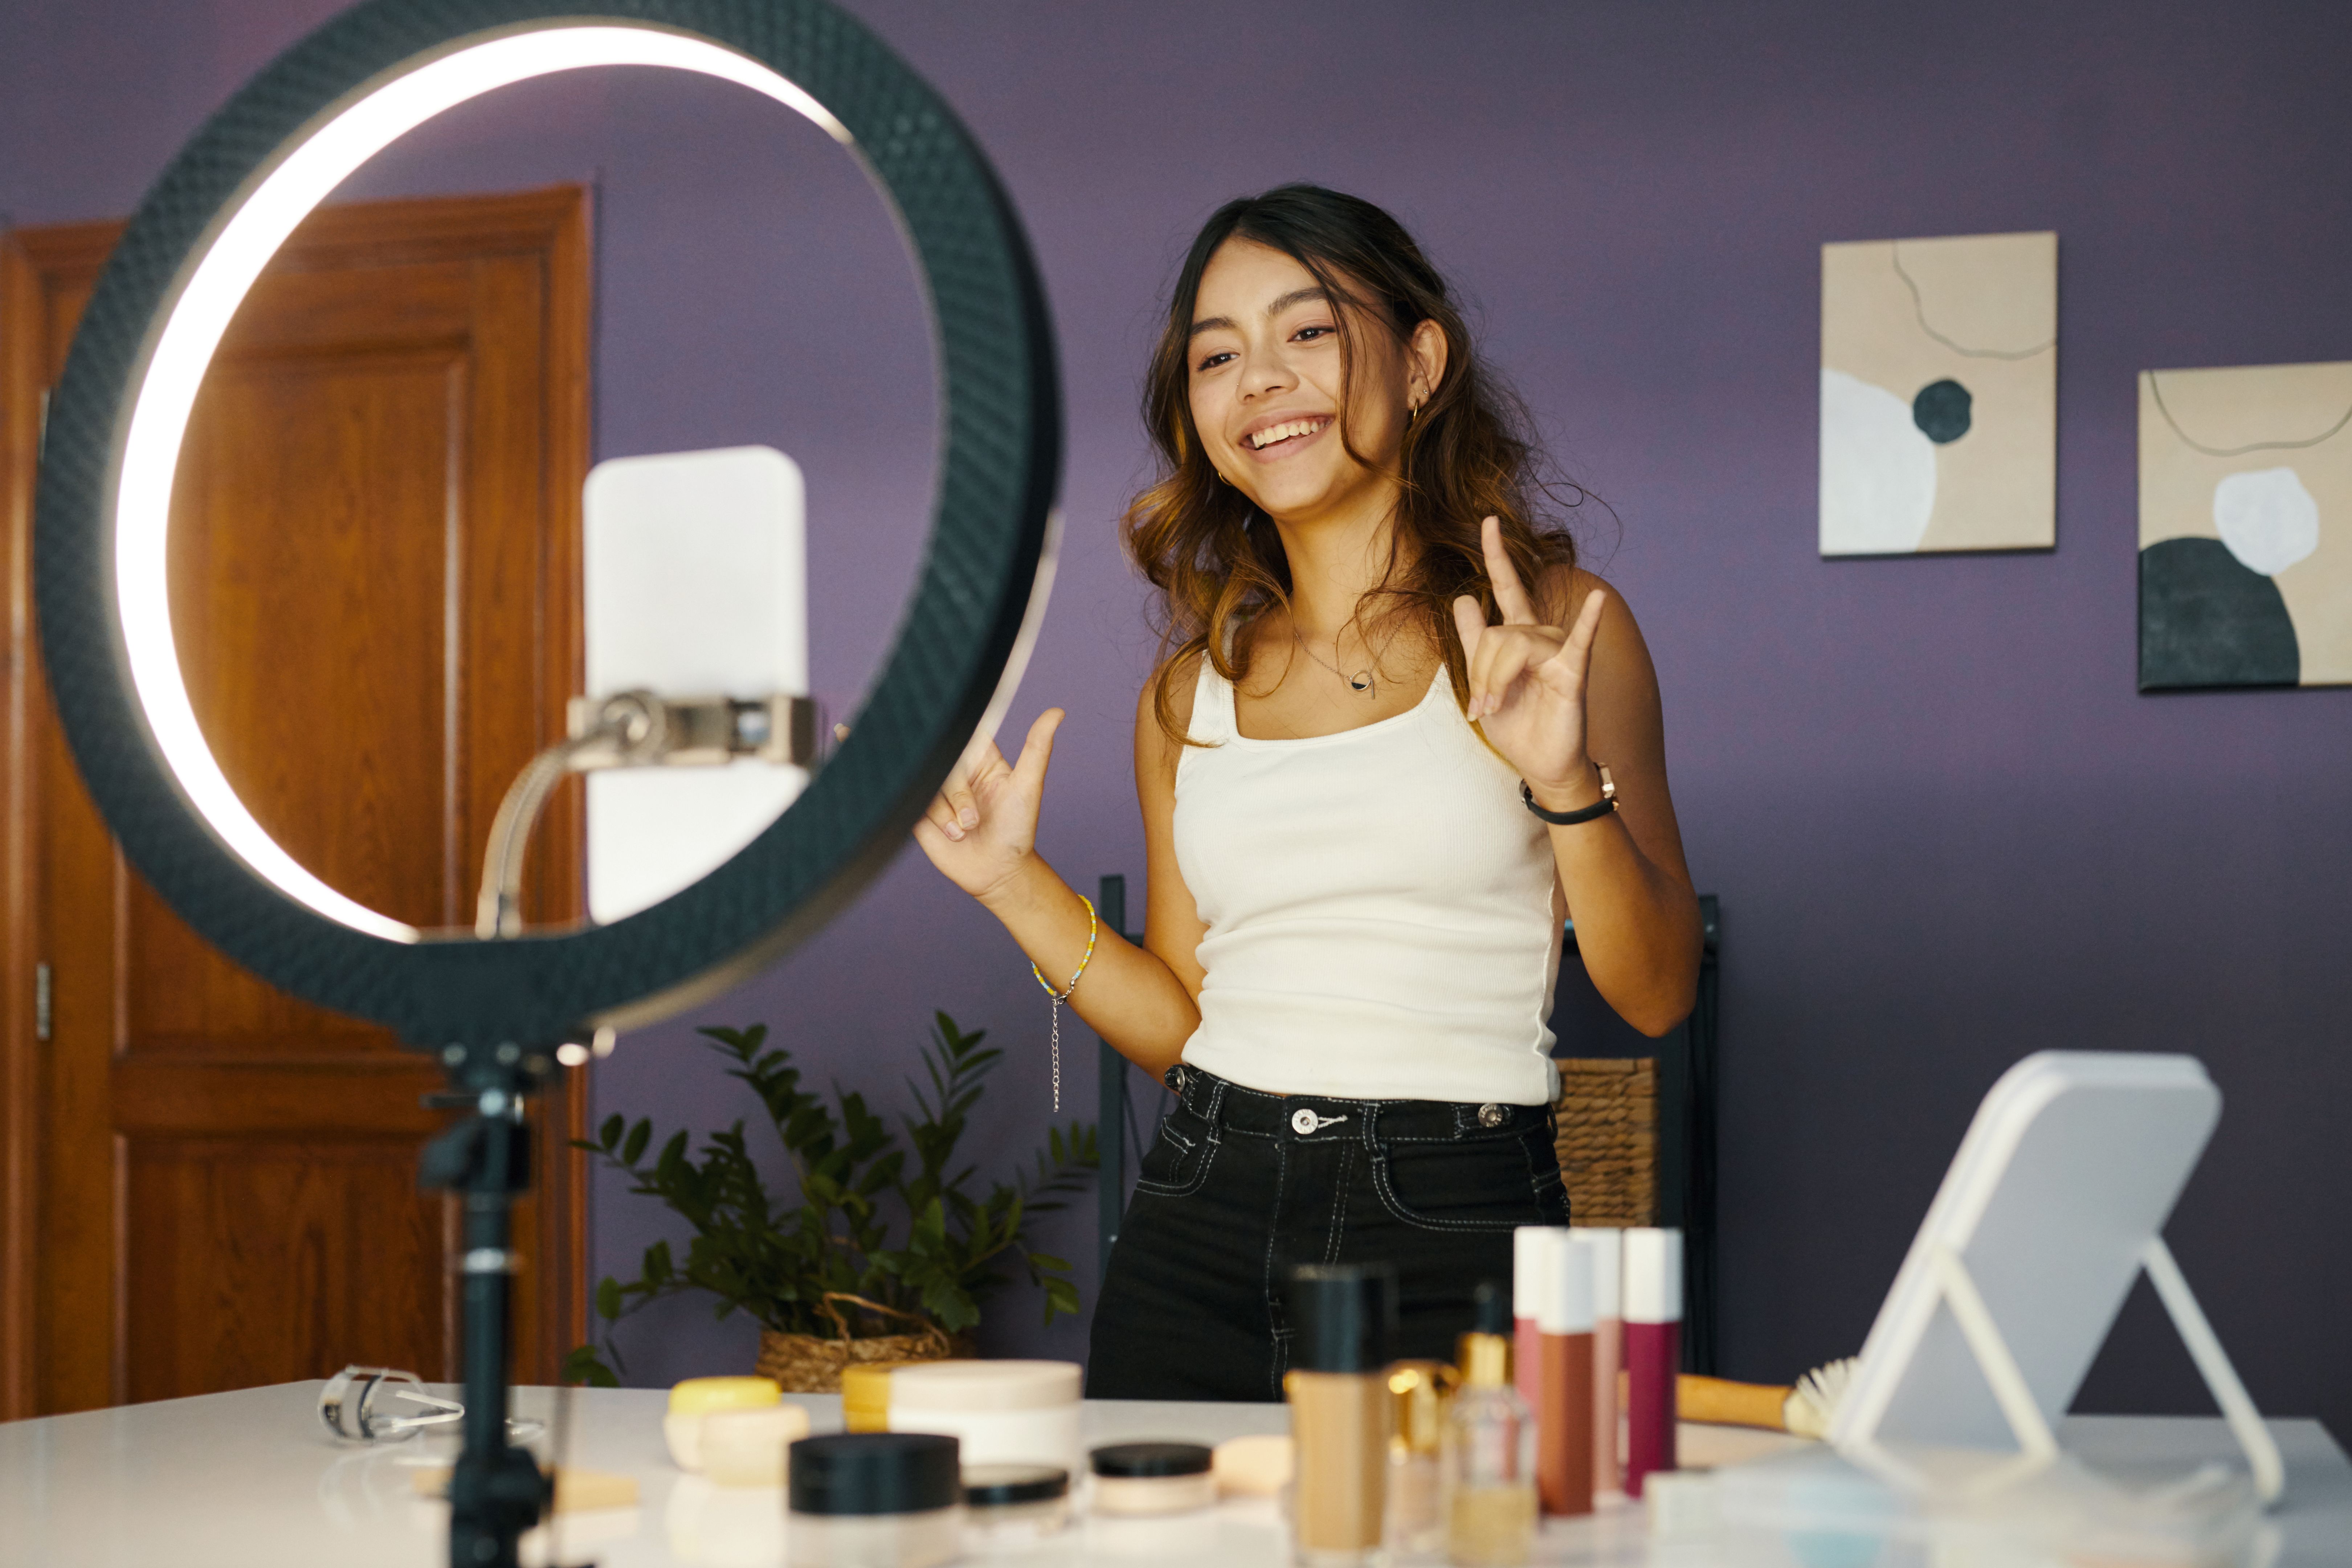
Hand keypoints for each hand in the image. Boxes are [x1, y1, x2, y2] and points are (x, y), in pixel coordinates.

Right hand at [912, 708, 1064, 901]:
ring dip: (949, 813)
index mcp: (980, 759)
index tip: (968, 758)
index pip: (965, 734)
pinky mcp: (920, 811)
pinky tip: (950, 835)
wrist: (997, 872)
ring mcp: (936, 791)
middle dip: (959, 795)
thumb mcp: (1028, 785)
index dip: (961, 738)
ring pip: (928, 782)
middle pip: (943, 761)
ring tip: (964, 831)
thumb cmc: (1016, 830)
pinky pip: (914, 801)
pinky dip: (935, 820)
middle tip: (974, 819)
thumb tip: (1057, 712)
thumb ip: (1037, 747)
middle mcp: (956, 772)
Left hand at [1449, 517, 1605, 806]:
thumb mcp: (1482, 680)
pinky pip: (1579, 642)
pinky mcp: (1572, 673)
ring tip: (1491, 709)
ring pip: (1512, 644)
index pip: (1507, 587)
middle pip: (1496, 631)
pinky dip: (1589, 621)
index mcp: (1518, 635)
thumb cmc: (1517, 723)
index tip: (1488, 521)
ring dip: (1493, 682)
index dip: (1497, 555)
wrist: (1540, 764)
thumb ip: (1473, 639)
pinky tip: (1597, 602)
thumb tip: (1461, 597)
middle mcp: (1540, 636)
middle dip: (1479, 671)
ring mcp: (1558, 653)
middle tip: (1479, 706)